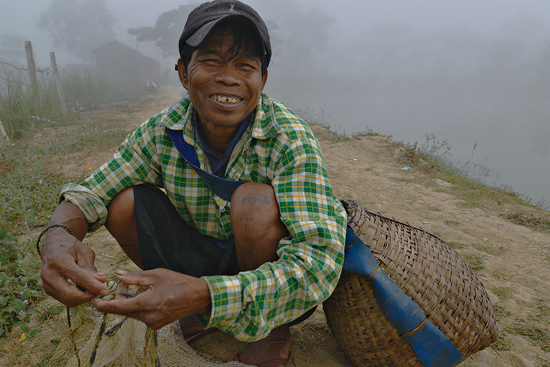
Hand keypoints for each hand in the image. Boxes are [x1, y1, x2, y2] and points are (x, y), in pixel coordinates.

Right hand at [40, 227, 108, 306]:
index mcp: (59, 260)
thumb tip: (102, 281)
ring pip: (67, 299)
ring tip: (94, 290)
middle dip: (88, 296)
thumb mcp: (84, 252)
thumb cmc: (71, 247)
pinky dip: (77, 299)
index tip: (106, 291)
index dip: (93, 286)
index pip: (78, 278)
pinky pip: (64, 299)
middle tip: (100, 292)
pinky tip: (85, 291)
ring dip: (83, 299)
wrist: (53, 246)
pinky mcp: (47, 289)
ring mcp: (46, 283)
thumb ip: (91, 268)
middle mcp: (49, 273)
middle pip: (70, 294)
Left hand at [92, 269, 211, 329]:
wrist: (199, 297)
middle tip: (123, 282)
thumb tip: (118, 275)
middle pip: (123, 310)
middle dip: (118, 297)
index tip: (93, 300)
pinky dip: (139, 305)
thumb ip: (135, 277)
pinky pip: (141, 315)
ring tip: (140, 287)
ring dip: (130, 301)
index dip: (102, 304)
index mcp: (144, 304)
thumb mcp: (156, 274)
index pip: (116, 307)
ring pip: (132, 312)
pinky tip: (148, 295)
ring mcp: (152, 323)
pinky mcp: (157, 324)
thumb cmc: (179, 282)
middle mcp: (146, 317)